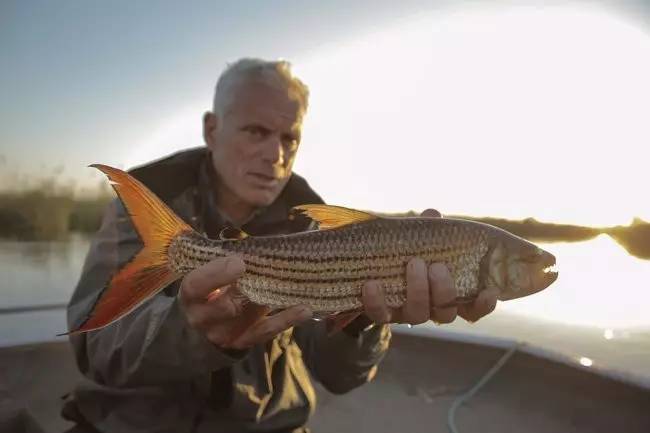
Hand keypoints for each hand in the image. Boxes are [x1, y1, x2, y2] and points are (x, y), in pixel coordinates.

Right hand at [178, 257, 311, 349]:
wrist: (203, 325)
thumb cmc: (210, 288)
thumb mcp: (207, 272)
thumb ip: (225, 260)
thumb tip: (256, 240)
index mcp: (191, 295)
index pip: (196, 285)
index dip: (216, 274)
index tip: (239, 262)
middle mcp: (202, 318)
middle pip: (224, 307)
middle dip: (246, 290)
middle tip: (268, 272)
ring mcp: (222, 334)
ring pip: (246, 319)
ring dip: (270, 301)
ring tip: (295, 288)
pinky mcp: (242, 342)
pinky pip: (264, 332)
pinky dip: (285, 320)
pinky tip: (304, 309)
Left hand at [360, 208, 497, 325]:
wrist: (369, 270)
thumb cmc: (406, 253)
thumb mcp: (418, 240)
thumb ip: (428, 230)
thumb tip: (432, 214)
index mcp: (447, 293)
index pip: (473, 308)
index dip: (483, 305)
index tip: (489, 292)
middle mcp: (430, 309)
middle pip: (446, 313)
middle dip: (444, 290)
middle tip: (437, 267)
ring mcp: (406, 313)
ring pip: (418, 314)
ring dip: (417, 290)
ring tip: (413, 264)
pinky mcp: (381, 314)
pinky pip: (380, 314)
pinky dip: (376, 300)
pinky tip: (372, 284)